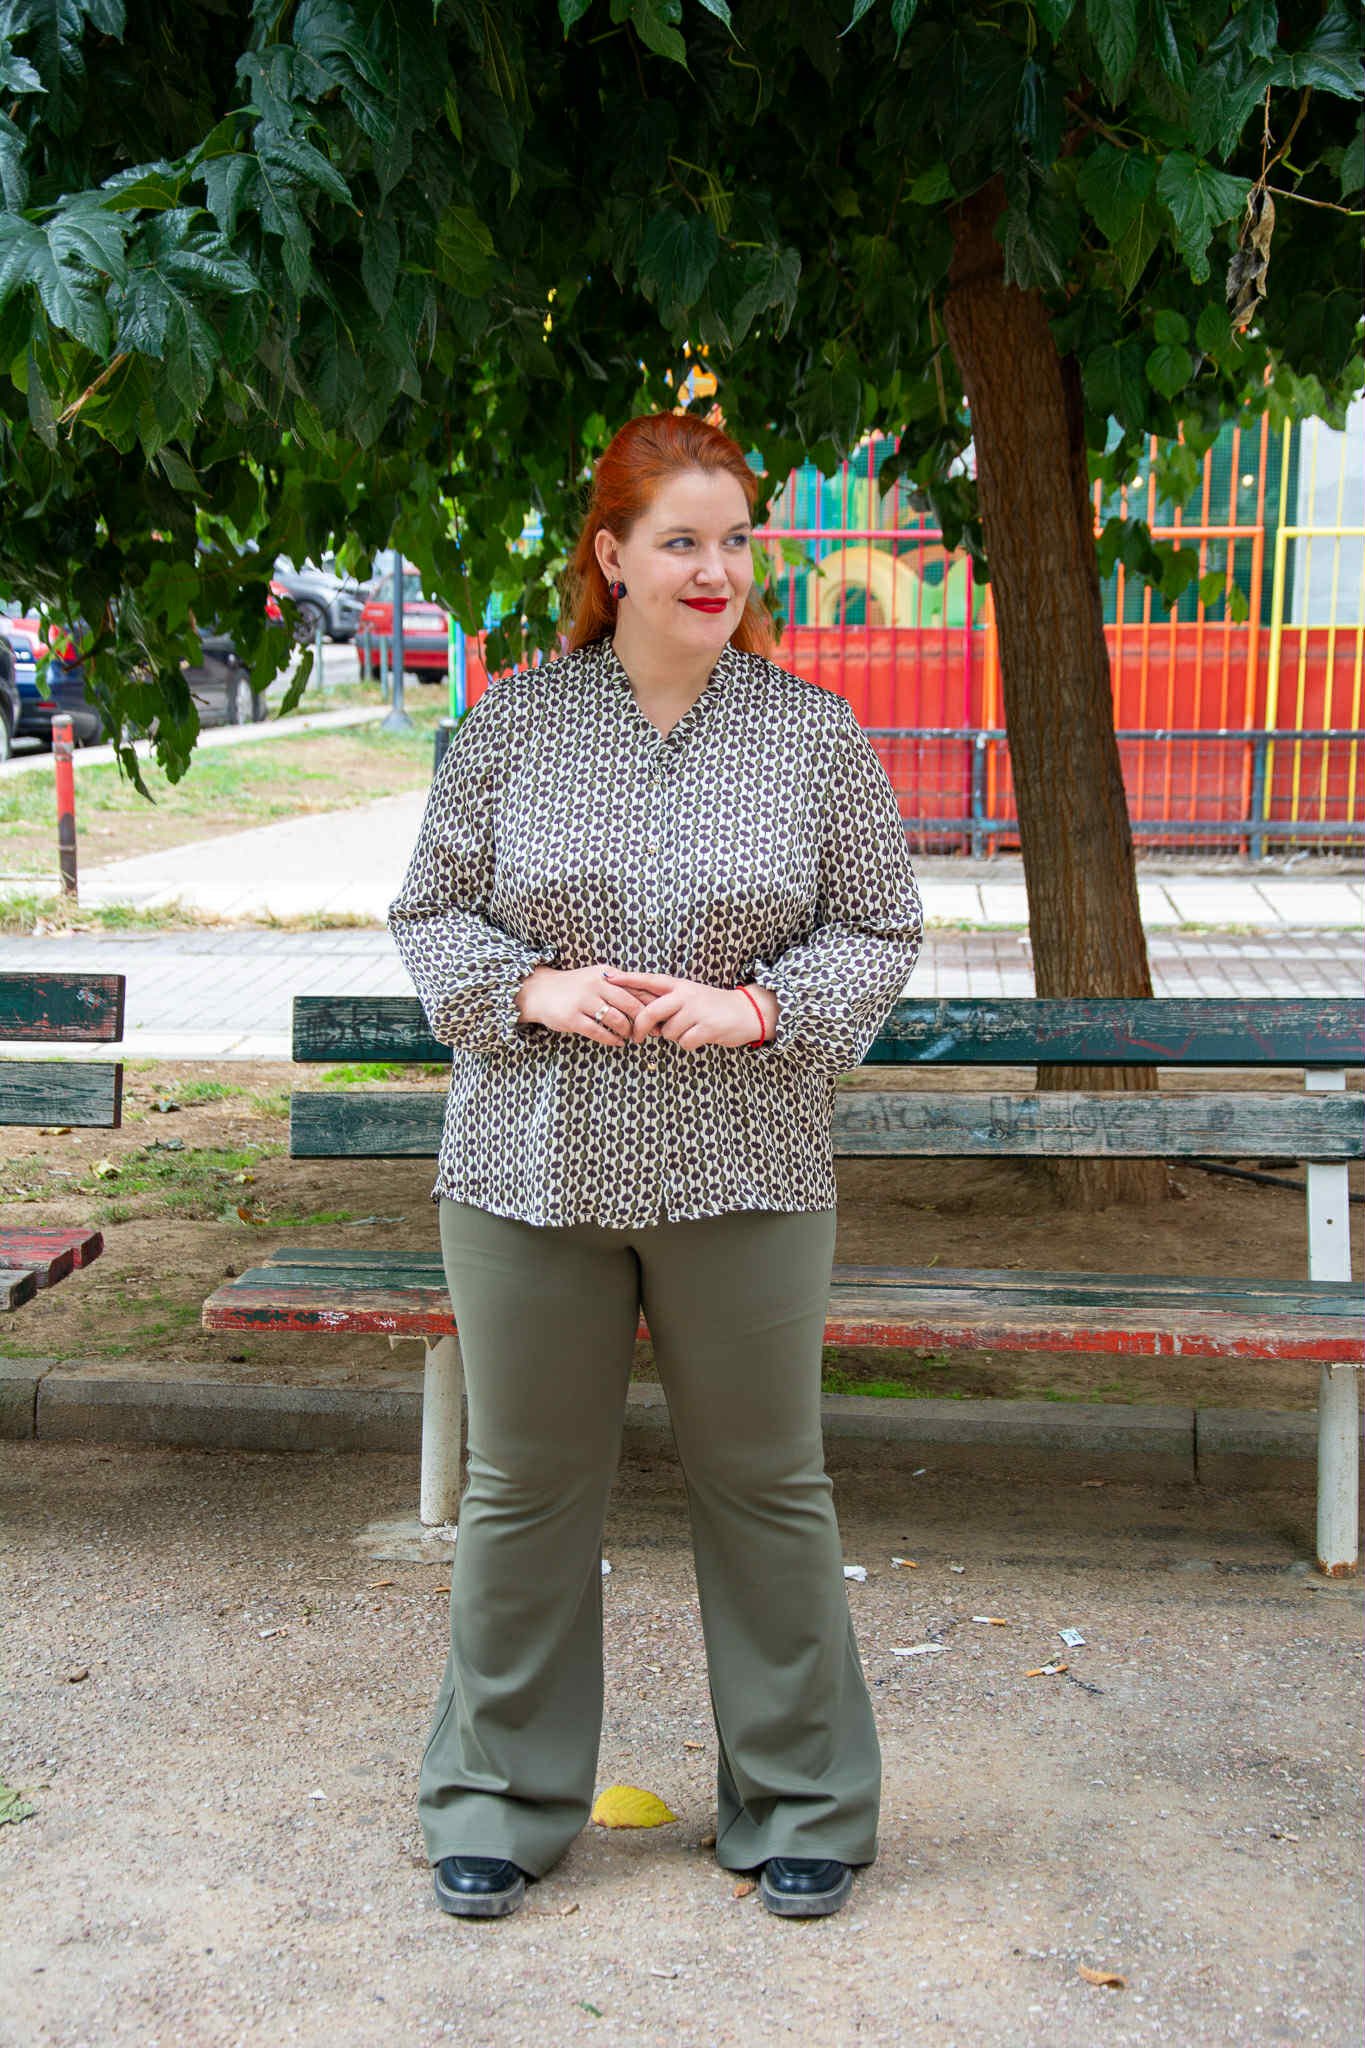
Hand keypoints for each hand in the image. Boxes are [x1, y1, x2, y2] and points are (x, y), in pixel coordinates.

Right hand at [515, 963, 651, 1045]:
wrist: (539, 991)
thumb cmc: (574, 987)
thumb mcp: (597, 978)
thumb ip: (620, 986)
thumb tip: (650, 1001)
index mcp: (606, 973)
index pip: (636, 987)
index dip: (651, 1003)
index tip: (661, 1016)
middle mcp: (595, 984)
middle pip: (630, 1004)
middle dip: (643, 1020)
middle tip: (649, 1032)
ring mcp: (583, 1001)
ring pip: (616, 1019)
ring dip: (627, 1031)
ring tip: (631, 1037)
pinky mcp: (572, 1018)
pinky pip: (599, 1032)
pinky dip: (612, 1039)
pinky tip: (617, 1042)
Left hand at [601, 969, 769, 1048]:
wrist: (747, 1012)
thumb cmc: (712, 1007)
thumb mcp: (689, 997)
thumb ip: (667, 1004)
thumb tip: (643, 1020)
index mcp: (679, 985)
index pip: (649, 980)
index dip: (628, 979)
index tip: (607, 977)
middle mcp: (686, 995)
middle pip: (650, 1012)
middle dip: (640, 1028)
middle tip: (636, 1038)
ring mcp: (696, 1010)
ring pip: (667, 1032)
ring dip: (674, 1037)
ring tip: (689, 1029)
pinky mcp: (706, 1027)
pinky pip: (684, 1042)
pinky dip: (689, 1044)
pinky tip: (700, 1036)